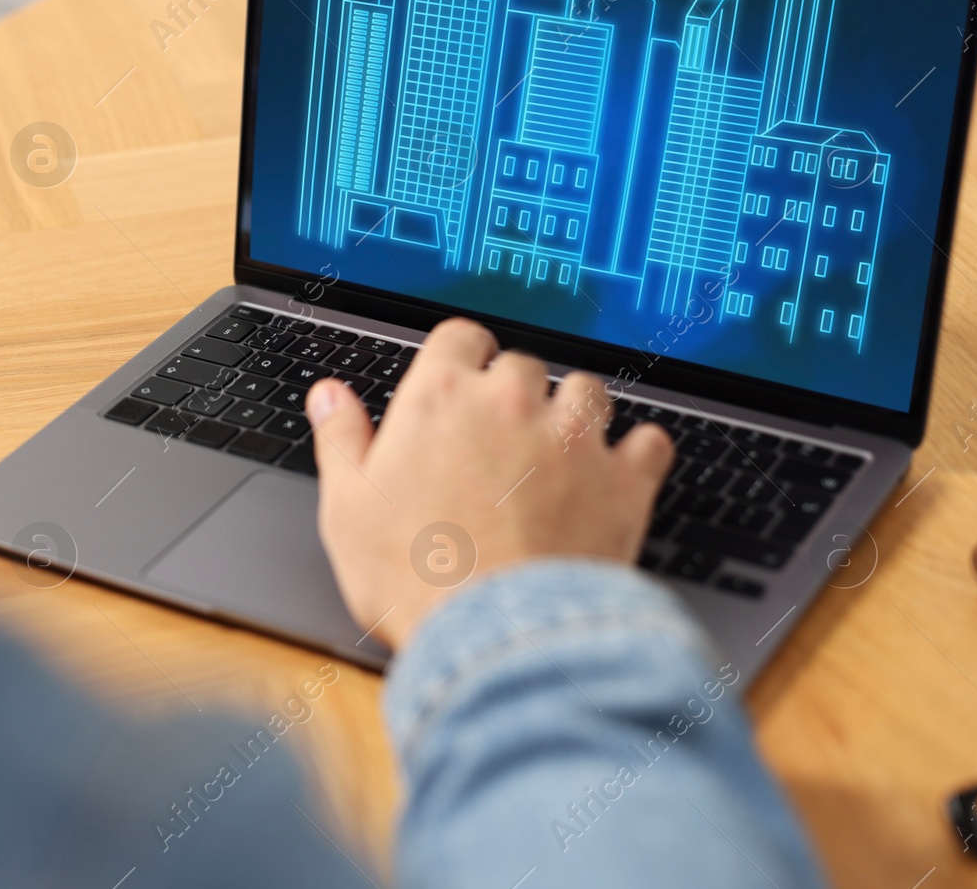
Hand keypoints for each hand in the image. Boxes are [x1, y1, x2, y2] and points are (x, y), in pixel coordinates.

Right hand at [306, 318, 675, 649]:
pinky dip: (636, 454)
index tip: (458, 383)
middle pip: (523, 365)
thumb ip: (341, 440)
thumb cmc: (415, 578)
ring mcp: (573, 438)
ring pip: (587, 392)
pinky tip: (619, 474)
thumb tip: (328, 397)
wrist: (496, 638)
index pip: (460, 337)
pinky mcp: (624, 480)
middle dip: (513, 394)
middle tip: (498, 441)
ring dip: (574, 413)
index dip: (459, 358)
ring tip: (558, 454)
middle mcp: (512, 402)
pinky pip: (648, 442)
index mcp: (440, 398)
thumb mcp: (347, 509)